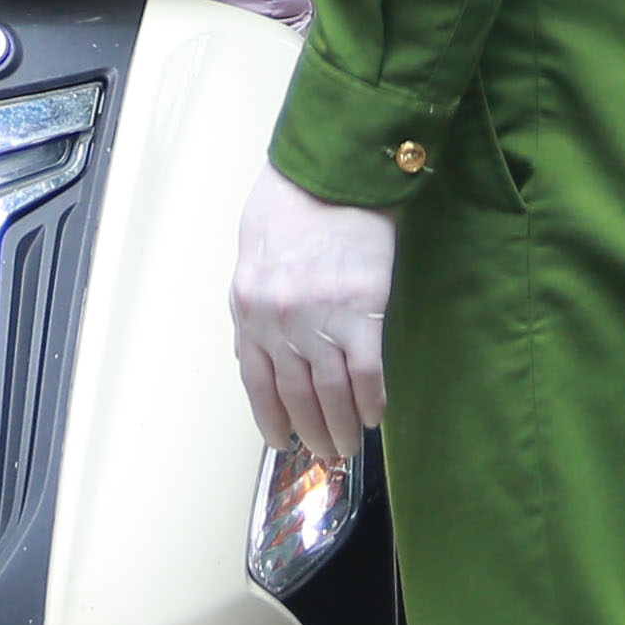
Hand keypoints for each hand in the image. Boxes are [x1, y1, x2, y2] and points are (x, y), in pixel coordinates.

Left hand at [230, 164, 396, 464]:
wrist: (333, 172)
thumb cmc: (291, 208)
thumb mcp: (253, 260)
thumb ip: (256, 310)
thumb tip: (259, 359)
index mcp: (248, 309)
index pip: (256, 381)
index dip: (270, 418)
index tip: (283, 439)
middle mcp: (278, 320)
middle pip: (295, 396)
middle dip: (311, 431)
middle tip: (326, 452)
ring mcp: (320, 319)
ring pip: (330, 394)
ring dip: (341, 426)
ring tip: (349, 444)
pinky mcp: (362, 312)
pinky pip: (366, 374)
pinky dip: (371, 401)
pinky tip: (375, 414)